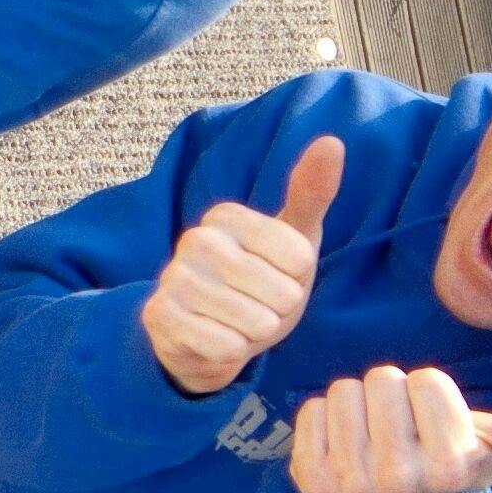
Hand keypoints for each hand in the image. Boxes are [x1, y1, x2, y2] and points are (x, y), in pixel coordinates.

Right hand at [142, 138, 342, 393]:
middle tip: (262, 306)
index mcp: (224, 216)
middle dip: (281, 310)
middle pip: (278, 291)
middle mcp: (193, 240)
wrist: (209, 337)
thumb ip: (311, 192)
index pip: (297, 253)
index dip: (299, 277)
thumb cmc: (261, 284)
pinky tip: (221, 341)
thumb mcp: (294, 242)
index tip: (281, 276)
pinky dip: (233, 351)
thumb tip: (332, 141)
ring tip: (243, 324)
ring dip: (258, 333)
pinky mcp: (159, 317)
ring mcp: (172, 278)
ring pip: (251, 320)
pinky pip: (222, 345)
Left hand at [290, 363, 491, 492]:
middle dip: (392, 394)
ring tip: (372, 436)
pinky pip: (311, 410)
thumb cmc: (446, 459)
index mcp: (450, 468)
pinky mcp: (311, 480)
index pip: (429, 381)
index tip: (435, 421)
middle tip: (399, 428)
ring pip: (345, 390)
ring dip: (357, 404)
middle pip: (383, 379)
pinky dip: (324, 418)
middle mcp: (401, 480)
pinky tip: (343, 445)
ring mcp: (352, 484)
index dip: (431, 391)